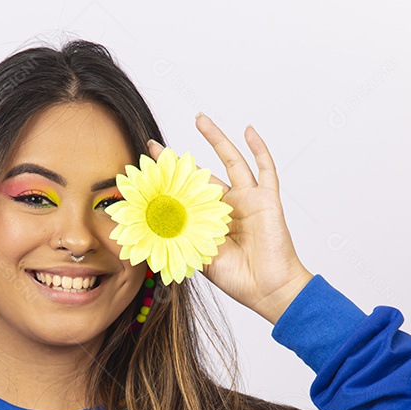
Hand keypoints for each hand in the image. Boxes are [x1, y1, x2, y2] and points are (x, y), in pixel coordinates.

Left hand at [146, 113, 312, 325]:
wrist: (266, 288)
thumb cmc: (236, 278)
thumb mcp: (198, 254)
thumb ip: (181, 236)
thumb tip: (152, 221)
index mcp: (209, 220)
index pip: (183, 194)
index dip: (165, 181)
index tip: (144, 169)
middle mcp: (227, 206)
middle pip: (201, 174)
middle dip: (178, 160)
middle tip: (156, 145)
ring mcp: (248, 199)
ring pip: (231, 160)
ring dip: (216, 138)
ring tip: (200, 118)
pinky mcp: (266, 199)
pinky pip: (265, 169)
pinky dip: (259, 148)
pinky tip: (248, 130)